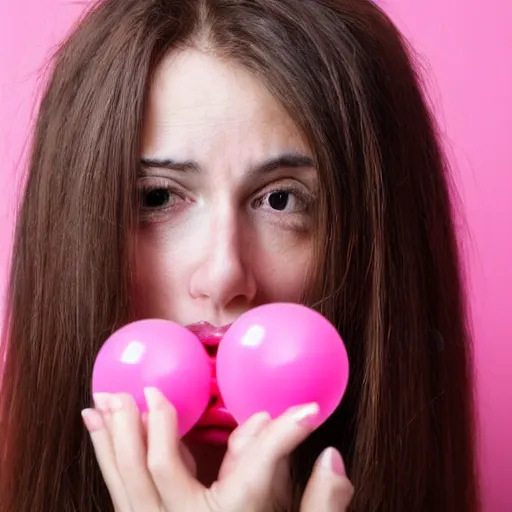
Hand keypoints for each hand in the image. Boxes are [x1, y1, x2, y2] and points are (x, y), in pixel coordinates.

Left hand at [82, 389, 352, 511]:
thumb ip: (321, 505)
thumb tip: (330, 456)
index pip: (258, 465)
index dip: (286, 434)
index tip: (307, 412)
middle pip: (159, 467)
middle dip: (153, 422)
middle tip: (151, 388)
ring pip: (125, 479)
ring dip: (114, 435)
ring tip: (104, 400)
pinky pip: (118, 490)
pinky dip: (107, 456)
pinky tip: (99, 430)